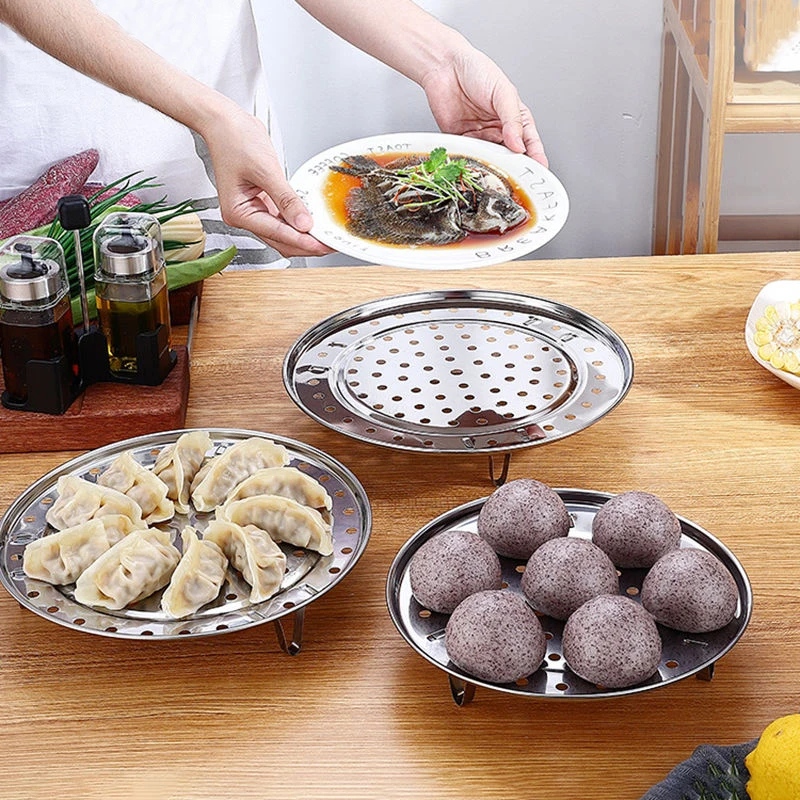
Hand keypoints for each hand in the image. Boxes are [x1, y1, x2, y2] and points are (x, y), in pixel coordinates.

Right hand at [201, 105, 332, 257]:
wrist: (225, 123)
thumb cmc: (234, 140)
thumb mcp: (266, 170)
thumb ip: (286, 200)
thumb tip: (304, 223)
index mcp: (238, 212)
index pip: (277, 234)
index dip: (303, 241)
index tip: (323, 245)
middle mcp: (245, 215)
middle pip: (281, 241)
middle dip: (306, 244)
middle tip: (330, 245)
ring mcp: (254, 210)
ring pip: (283, 234)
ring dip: (303, 236)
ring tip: (326, 237)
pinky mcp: (263, 203)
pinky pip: (283, 220)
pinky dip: (298, 223)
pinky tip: (314, 223)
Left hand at [420, 46, 547, 166]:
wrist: (444, 67)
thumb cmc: (476, 71)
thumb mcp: (503, 92)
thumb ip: (512, 119)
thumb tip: (519, 144)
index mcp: (515, 117)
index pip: (529, 141)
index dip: (536, 156)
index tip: (540, 170)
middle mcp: (499, 130)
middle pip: (511, 156)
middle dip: (515, 166)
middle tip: (518, 175)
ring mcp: (481, 137)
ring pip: (491, 159)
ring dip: (494, 166)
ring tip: (497, 170)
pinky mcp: (462, 141)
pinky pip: (470, 156)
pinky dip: (474, 162)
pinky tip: (477, 163)